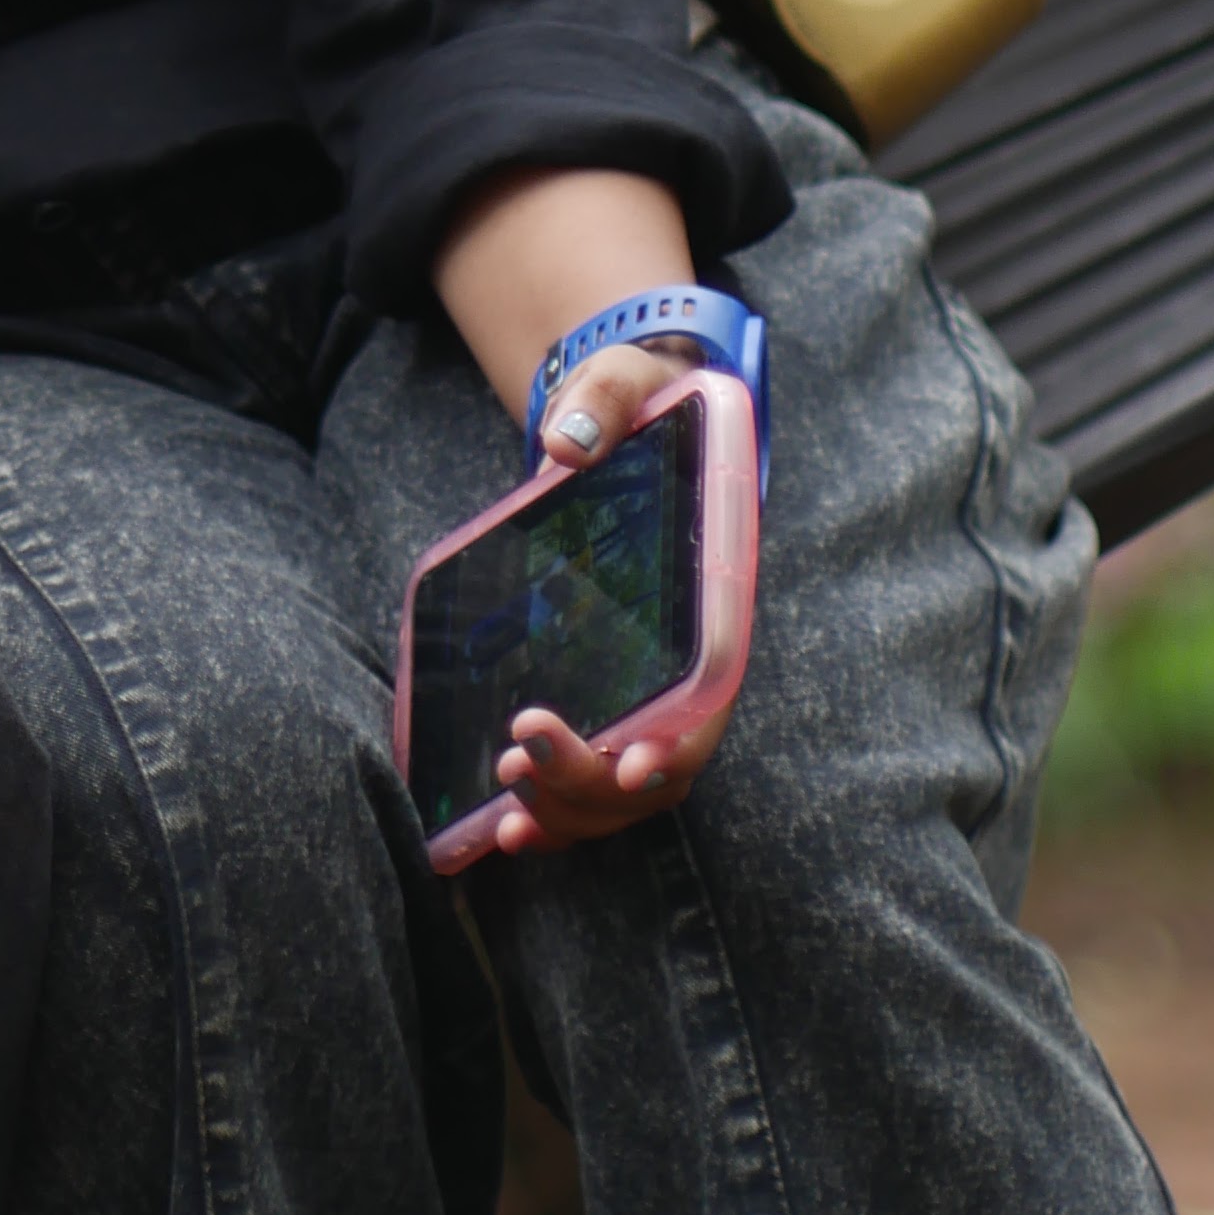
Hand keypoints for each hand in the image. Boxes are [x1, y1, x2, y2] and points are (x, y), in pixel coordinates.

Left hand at [433, 171, 748, 850]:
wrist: (623, 414)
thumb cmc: (635, 403)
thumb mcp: (623, 384)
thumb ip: (604, 399)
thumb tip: (566, 441)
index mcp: (711, 605)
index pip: (708, 700)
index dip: (675, 746)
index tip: (630, 767)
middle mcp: (687, 664)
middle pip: (659, 764)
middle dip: (591, 782)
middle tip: (518, 757)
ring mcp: (644, 688)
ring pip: (622, 793)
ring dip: (569, 814)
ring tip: (506, 814)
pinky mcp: (599, 694)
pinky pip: (588, 782)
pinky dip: (552, 815)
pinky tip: (502, 831)